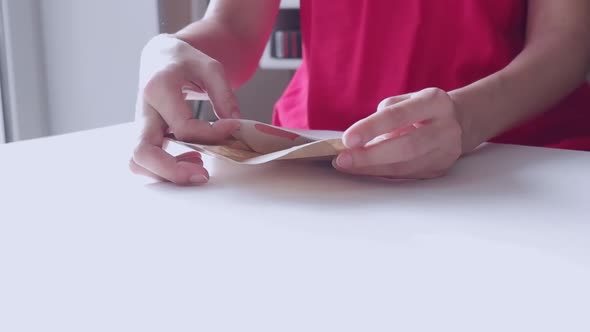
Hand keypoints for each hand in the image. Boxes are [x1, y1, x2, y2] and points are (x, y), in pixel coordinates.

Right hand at [129, 34, 239, 184]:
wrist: (160, 57)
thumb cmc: (184, 61)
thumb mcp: (211, 67)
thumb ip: (224, 95)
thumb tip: (233, 124)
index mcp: (158, 89)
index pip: (183, 127)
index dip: (211, 134)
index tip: (233, 127)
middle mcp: (144, 111)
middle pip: (143, 152)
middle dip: (173, 171)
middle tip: (203, 175)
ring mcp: (141, 126)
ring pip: (137, 162)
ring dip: (167, 174)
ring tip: (198, 167)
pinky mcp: (145, 136)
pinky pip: (146, 162)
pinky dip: (165, 170)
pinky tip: (192, 159)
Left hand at [334, 88, 463, 178]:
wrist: (460, 121)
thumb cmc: (422, 109)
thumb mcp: (407, 100)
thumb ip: (385, 115)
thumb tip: (358, 141)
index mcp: (434, 101)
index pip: (398, 115)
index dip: (371, 128)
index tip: (347, 140)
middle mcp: (446, 127)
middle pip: (405, 147)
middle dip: (370, 156)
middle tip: (342, 160)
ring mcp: (446, 151)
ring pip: (406, 166)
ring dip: (373, 168)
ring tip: (348, 166)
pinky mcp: (440, 169)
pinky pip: (407, 175)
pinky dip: (383, 173)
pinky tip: (365, 170)